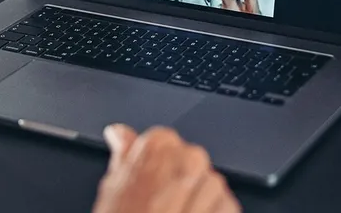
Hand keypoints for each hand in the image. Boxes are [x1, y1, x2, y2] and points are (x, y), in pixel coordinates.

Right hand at [93, 125, 239, 212]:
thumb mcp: (113, 187)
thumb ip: (123, 154)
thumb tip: (120, 134)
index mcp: (159, 144)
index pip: (164, 142)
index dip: (155, 167)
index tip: (149, 183)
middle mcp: (189, 157)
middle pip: (188, 162)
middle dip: (177, 182)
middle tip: (159, 206)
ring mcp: (211, 183)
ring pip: (207, 184)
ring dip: (196, 200)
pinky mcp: (228, 207)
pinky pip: (223, 205)